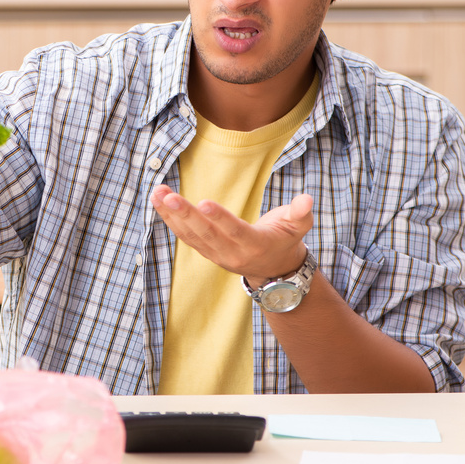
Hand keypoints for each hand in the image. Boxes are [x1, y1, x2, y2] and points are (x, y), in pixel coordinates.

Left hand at [149, 184, 312, 282]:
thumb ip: (301, 213)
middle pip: (206, 234)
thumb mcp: (298, 227)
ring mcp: (216, 254)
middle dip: (186, 215)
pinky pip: (185, 236)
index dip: (220, 218)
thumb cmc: (285, 239)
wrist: (274, 270)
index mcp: (256, 245)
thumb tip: (306, 199)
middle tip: (169, 196)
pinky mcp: (206, 251)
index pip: (236, 231)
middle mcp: (232, 253)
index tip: (204, 202)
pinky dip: (170, 219)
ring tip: (158, 193)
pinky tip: (158, 201)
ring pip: (191, 235)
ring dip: (171, 215)